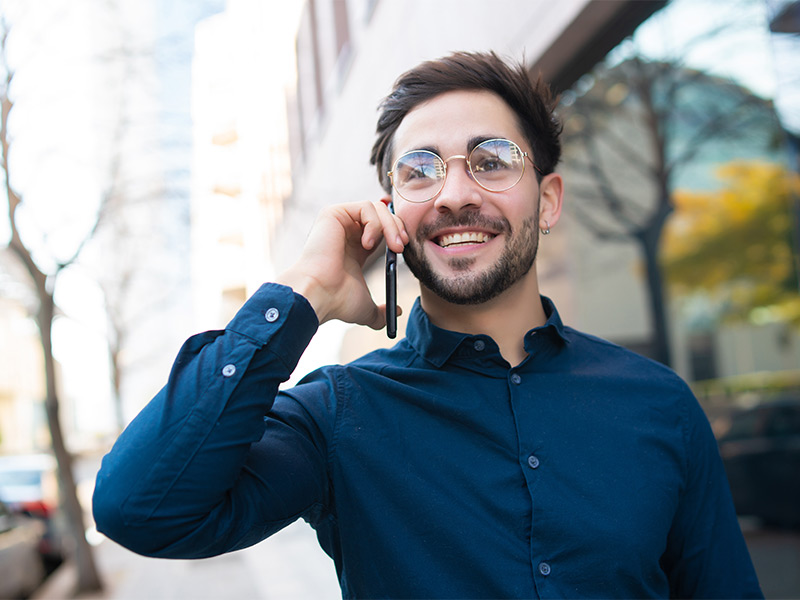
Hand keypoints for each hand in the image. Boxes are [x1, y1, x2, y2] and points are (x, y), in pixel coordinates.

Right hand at [276, 200, 407, 328]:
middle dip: (398, 227)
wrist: (319, 295)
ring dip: (391, 226)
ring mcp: (339, 221)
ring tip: (393, 247)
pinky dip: (375, 224)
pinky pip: (366, 207)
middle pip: (382, 214)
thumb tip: (398, 311)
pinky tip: (367, 244)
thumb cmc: (337, 301)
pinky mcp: (333, 213)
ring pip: (377, 208)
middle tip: (403, 246)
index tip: (405, 246)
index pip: (381, 228)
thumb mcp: (366, 307)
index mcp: (355, 248)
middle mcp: (346, 232)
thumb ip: (382, 311)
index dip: (397, 230)